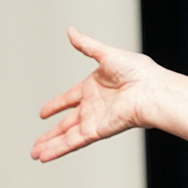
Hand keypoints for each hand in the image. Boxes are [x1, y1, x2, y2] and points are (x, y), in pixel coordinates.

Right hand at [31, 28, 160, 161]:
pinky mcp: (97, 131)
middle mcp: (93, 106)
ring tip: (35, 153)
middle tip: (36, 144)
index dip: (56, 105)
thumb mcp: (106, 54)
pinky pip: (73, 141)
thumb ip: (86, 45)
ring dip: (50, 145)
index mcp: (94, 88)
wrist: (152, 91)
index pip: (69, 98)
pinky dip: (59, 149)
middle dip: (50, 134)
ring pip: (67, 136)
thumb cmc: (139, 72)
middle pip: (66, 123)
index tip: (44, 112)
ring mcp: (94, 120)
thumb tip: (71, 31)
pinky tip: (46, 155)